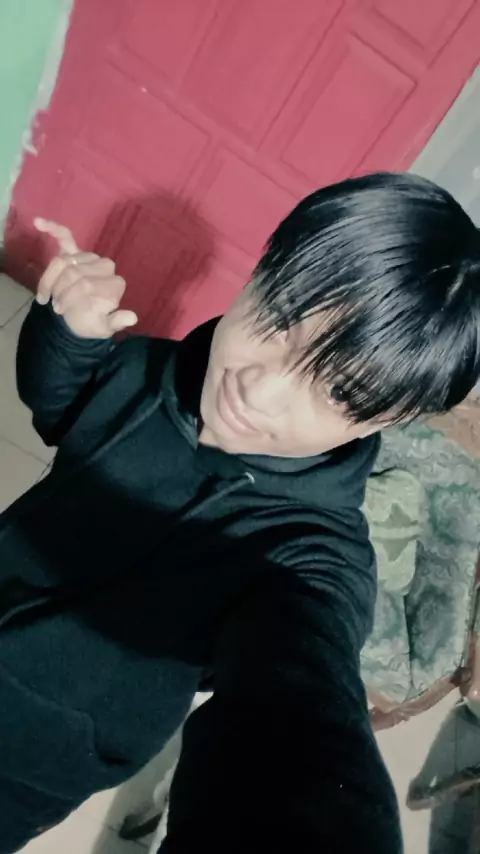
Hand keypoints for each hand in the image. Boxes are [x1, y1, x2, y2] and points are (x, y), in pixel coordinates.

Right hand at [34, 219, 137, 338]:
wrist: (80, 319)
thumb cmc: (92, 322)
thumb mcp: (104, 328)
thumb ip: (116, 322)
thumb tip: (132, 318)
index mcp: (115, 283)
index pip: (86, 283)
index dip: (69, 297)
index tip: (59, 310)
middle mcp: (105, 266)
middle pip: (74, 272)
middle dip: (60, 290)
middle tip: (54, 306)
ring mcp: (89, 258)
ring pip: (63, 261)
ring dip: (50, 280)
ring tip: (46, 297)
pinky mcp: (75, 251)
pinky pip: (65, 236)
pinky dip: (52, 227)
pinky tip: (38, 222)